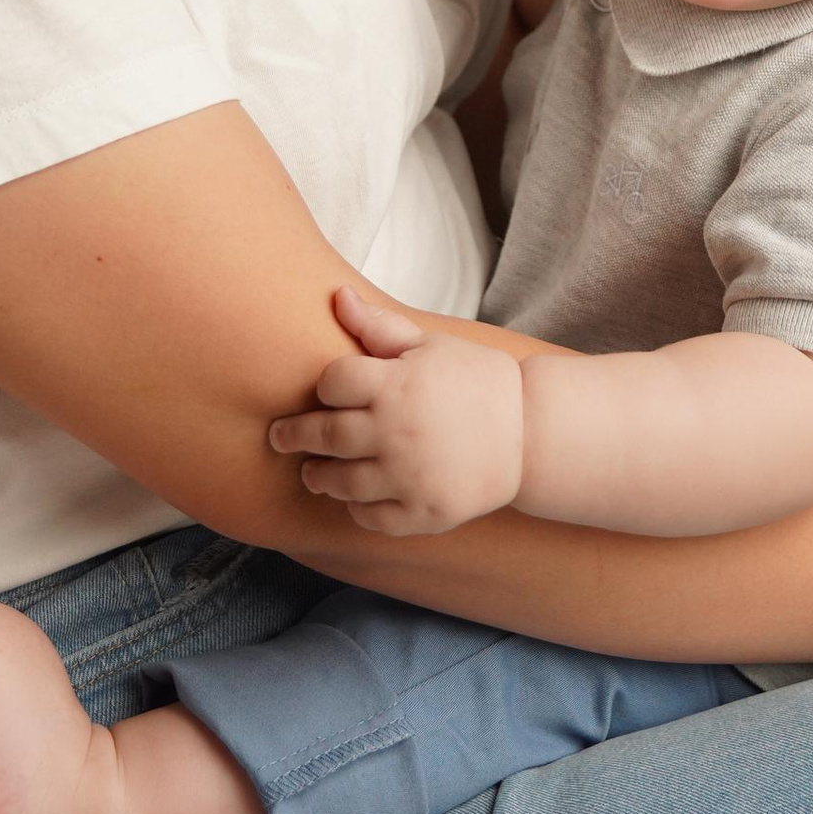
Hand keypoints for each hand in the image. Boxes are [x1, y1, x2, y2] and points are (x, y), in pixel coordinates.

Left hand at [267, 286, 525, 535]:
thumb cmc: (476, 380)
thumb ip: (379, 326)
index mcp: (396, 384)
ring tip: (313, 473)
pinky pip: (371, 517)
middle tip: (281, 437)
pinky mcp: (423, 512)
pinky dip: (357, 509)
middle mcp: (396, 432)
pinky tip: (355, 497)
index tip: (326, 392)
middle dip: (296, 435)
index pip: (331, 383)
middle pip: (324, 435)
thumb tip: (337, 296)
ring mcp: (408, 477)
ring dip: (319, 476)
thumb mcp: (431, 345)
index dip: (325, 386)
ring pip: (340, 482)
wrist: (531, 432)